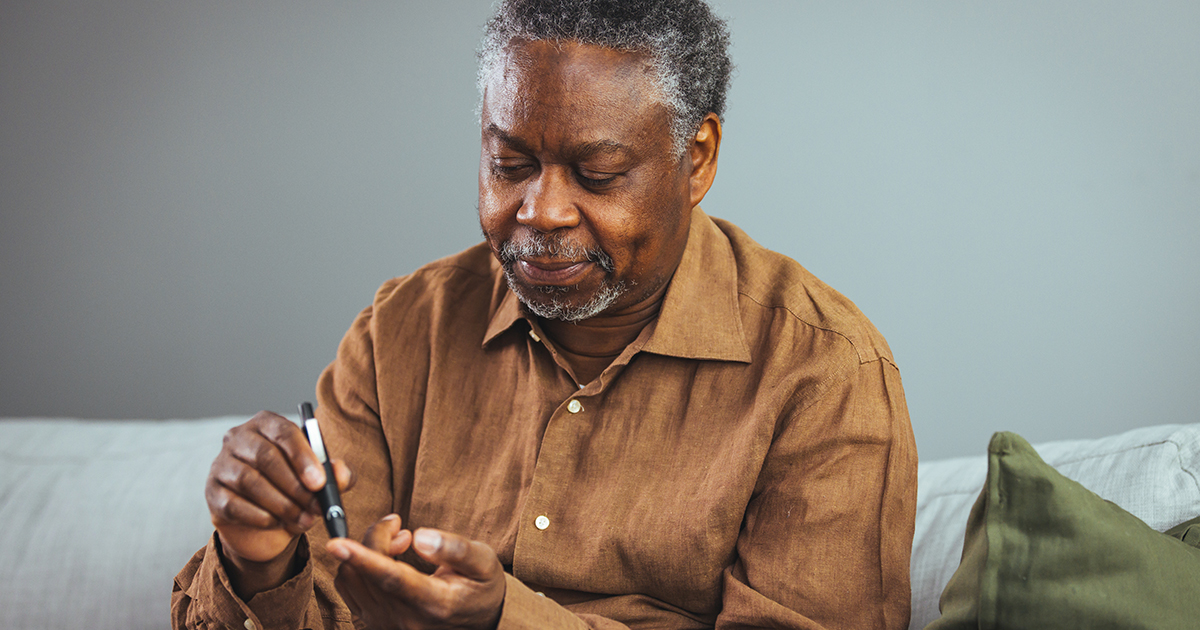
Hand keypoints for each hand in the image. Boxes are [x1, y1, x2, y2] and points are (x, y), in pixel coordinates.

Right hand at [205, 411, 354, 594]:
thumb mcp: (320, 479)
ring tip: (303, 520)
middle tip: (316, 507)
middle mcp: (239, 437)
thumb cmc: (296, 486)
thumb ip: (335, 474)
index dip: (303, 457)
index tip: (319, 482)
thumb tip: (340, 473)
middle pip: (266, 457)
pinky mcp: (212, 491)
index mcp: (268, 424)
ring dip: (281, 505)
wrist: (268, 518)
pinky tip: (277, 523)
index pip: (284, 432)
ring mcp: (221, 463)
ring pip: (249, 482)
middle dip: (295, 486)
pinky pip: (234, 504)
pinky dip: (260, 516)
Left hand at [329, 514, 505, 629]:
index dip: (364, 559)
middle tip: (399, 525)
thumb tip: (421, 537)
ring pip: (351, 581)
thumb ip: (455, 549)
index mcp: (435, 604)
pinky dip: (359, 566)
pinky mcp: (374, 624)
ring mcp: (386, 625)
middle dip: (376, 537)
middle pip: (367, 573)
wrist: (479, 620)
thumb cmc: (480, 586)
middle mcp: (405, 620)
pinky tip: (384, 558)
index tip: (337, 543)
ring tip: (398, 540)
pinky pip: (349, 590)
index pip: (392, 579)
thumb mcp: (483, 563)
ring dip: (366, 550)